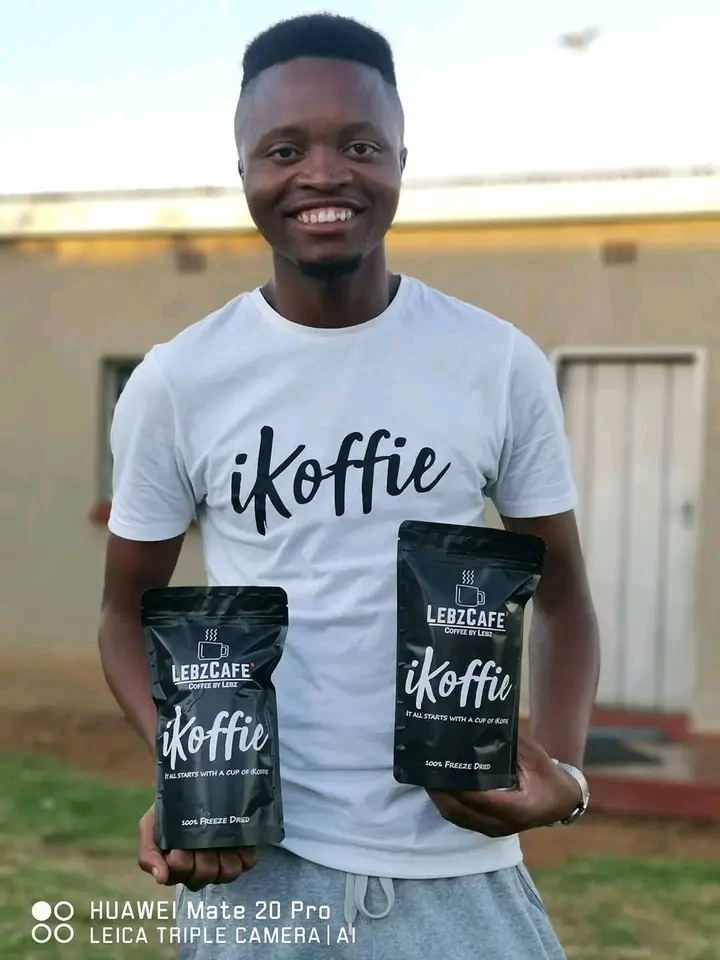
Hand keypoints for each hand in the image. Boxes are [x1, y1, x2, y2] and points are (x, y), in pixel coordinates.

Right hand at [138, 804, 258, 890]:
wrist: (194, 787)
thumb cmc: (170, 809)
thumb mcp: (151, 825)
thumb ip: (149, 853)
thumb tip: (160, 878)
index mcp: (177, 867)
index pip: (179, 875)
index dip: (179, 861)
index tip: (178, 846)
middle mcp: (201, 869)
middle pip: (204, 875)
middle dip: (201, 856)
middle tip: (200, 838)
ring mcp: (223, 863)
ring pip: (228, 873)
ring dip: (224, 857)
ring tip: (220, 839)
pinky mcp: (243, 854)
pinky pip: (247, 863)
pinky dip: (243, 853)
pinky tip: (237, 841)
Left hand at [426, 734, 581, 837]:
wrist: (560, 801)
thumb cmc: (547, 775)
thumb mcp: (534, 755)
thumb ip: (509, 743)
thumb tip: (481, 723)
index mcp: (520, 809)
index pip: (483, 800)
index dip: (460, 787)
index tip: (442, 770)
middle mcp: (504, 825)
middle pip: (463, 812)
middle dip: (441, 792)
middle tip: (425, 770)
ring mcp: (494, 829)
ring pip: (458, 817)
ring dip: (440, 798)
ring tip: (427, 775)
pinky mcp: (487, 828)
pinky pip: (461, 818)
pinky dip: (448, 803)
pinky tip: (439, 785)